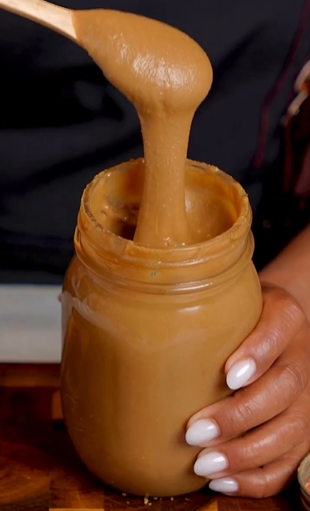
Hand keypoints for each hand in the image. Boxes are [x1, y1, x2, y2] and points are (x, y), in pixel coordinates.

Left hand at [185, 283, 309, 497]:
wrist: (270, 330)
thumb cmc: (238, 319)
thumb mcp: (226, 303)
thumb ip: (202, 309)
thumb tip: (147, 328)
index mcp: (284, 318)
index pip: (279, 329)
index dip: (258, 354)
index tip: (228, 376)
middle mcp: (300, 355)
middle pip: (285, 386)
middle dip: (240, 415)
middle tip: (194, 431)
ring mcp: (304, 395)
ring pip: (292, 428)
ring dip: (246, 453)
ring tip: (204, 464)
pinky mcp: (301, 427)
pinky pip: (290, 460)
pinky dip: (258, 477)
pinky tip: (224, 480)